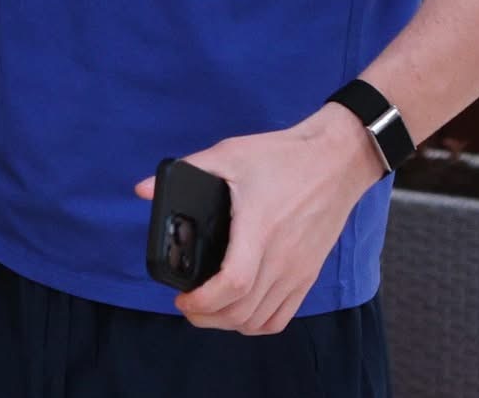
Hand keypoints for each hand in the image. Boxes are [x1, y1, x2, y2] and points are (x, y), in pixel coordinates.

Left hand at [133, 105, 384, 333]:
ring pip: (260, 320)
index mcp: (259, 229)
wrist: (336, 160)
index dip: (203, 300)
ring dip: (229, 323)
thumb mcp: (231, 154)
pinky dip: (257, 324)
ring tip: (208, 309)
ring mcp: (298, 271)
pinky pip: (282, 317)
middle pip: (242, 311)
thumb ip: (189, 169)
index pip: (233, 284)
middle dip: (207, 316)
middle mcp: (282, 258)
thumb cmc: (283, 156)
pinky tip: (240, 312)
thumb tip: (142, 188)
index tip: (180, 297)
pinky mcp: (309, 275)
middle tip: (186, 304)